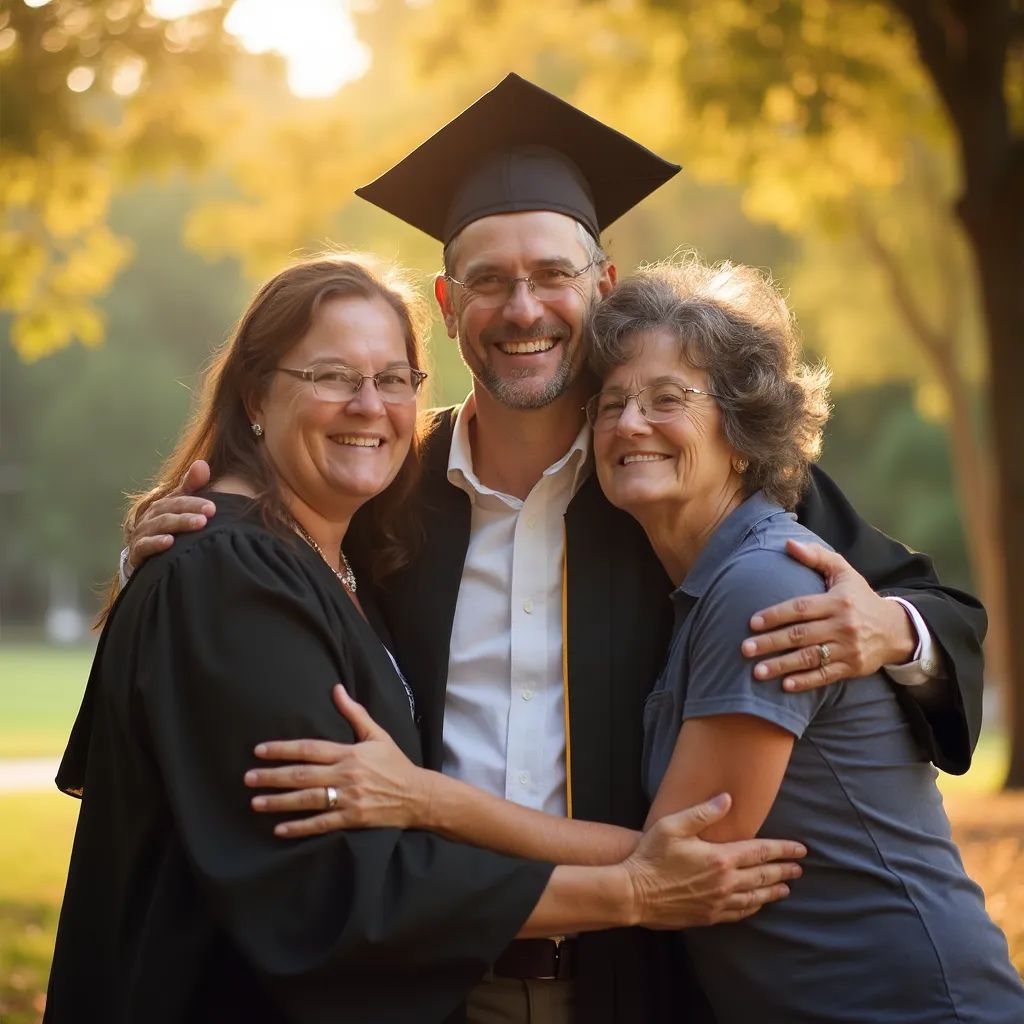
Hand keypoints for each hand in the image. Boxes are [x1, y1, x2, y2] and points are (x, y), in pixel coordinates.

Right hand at [127, 460, 214, 570]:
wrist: (144, 556)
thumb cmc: (167, 528)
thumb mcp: (180, 506)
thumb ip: (191, 486)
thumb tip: (202, 464)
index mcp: (162, 506)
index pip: (178, 500)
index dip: (194, 502)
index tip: (213, 508)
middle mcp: (150, 517)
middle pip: (168, 511)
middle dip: (189, 512)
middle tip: (208, 516)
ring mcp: (142, 534)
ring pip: (159, 526)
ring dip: (178, 524)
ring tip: (197, 524)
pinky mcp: (137, 553)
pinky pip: (143, 546)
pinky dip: (155, 543)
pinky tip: (169, 542)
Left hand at [245, 684, 431, 836]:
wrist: (418, 795)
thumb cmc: (395, 763)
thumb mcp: (377, 734)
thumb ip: (354, 713)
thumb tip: (336, 689)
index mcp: (350, 753)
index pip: (309, 749)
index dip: (283, 749)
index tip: (259, 750)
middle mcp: (346, 775)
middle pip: (302, 775)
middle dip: (272, 776)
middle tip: (248, 778)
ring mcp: (349, 799)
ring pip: (308, 800)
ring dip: (279, 802)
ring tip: (256, 802)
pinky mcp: (352, 819)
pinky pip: (321, 824)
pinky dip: (300, 827)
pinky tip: (280, 829)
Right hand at [623, 794, 805, 928]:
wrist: (634, 893)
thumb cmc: (651, 856)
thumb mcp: (673, 825)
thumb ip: (703, 812)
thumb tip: (727, 798)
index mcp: (719, 858)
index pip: (760, 852)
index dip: (783, 850)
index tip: (801, 849)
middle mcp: (724, 882)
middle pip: (763, 876)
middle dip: (784, 871)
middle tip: (800, 869)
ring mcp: (718, 902)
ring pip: (755, 898)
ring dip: (773, 892)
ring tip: (786, 888)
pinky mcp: (708, 916)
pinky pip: (739, 913)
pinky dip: (753, 907)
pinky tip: (757, 905)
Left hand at [741, 540, 915, 691]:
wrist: (895, 629)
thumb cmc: (859, 597)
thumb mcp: (843, 571)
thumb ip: (816, 556)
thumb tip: (788, 544)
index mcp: (837, 601)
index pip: (801, 608)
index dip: (775, 615)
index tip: (752, 622)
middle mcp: (843, 625)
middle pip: (800, 635)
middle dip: (770, 643)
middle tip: (745, 649)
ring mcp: (848, 649)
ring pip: (810, 658)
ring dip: (782, 666)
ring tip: (757, 671)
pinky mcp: (852, 668)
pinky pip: (825, 676)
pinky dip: (805, 682)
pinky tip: (785, 686)